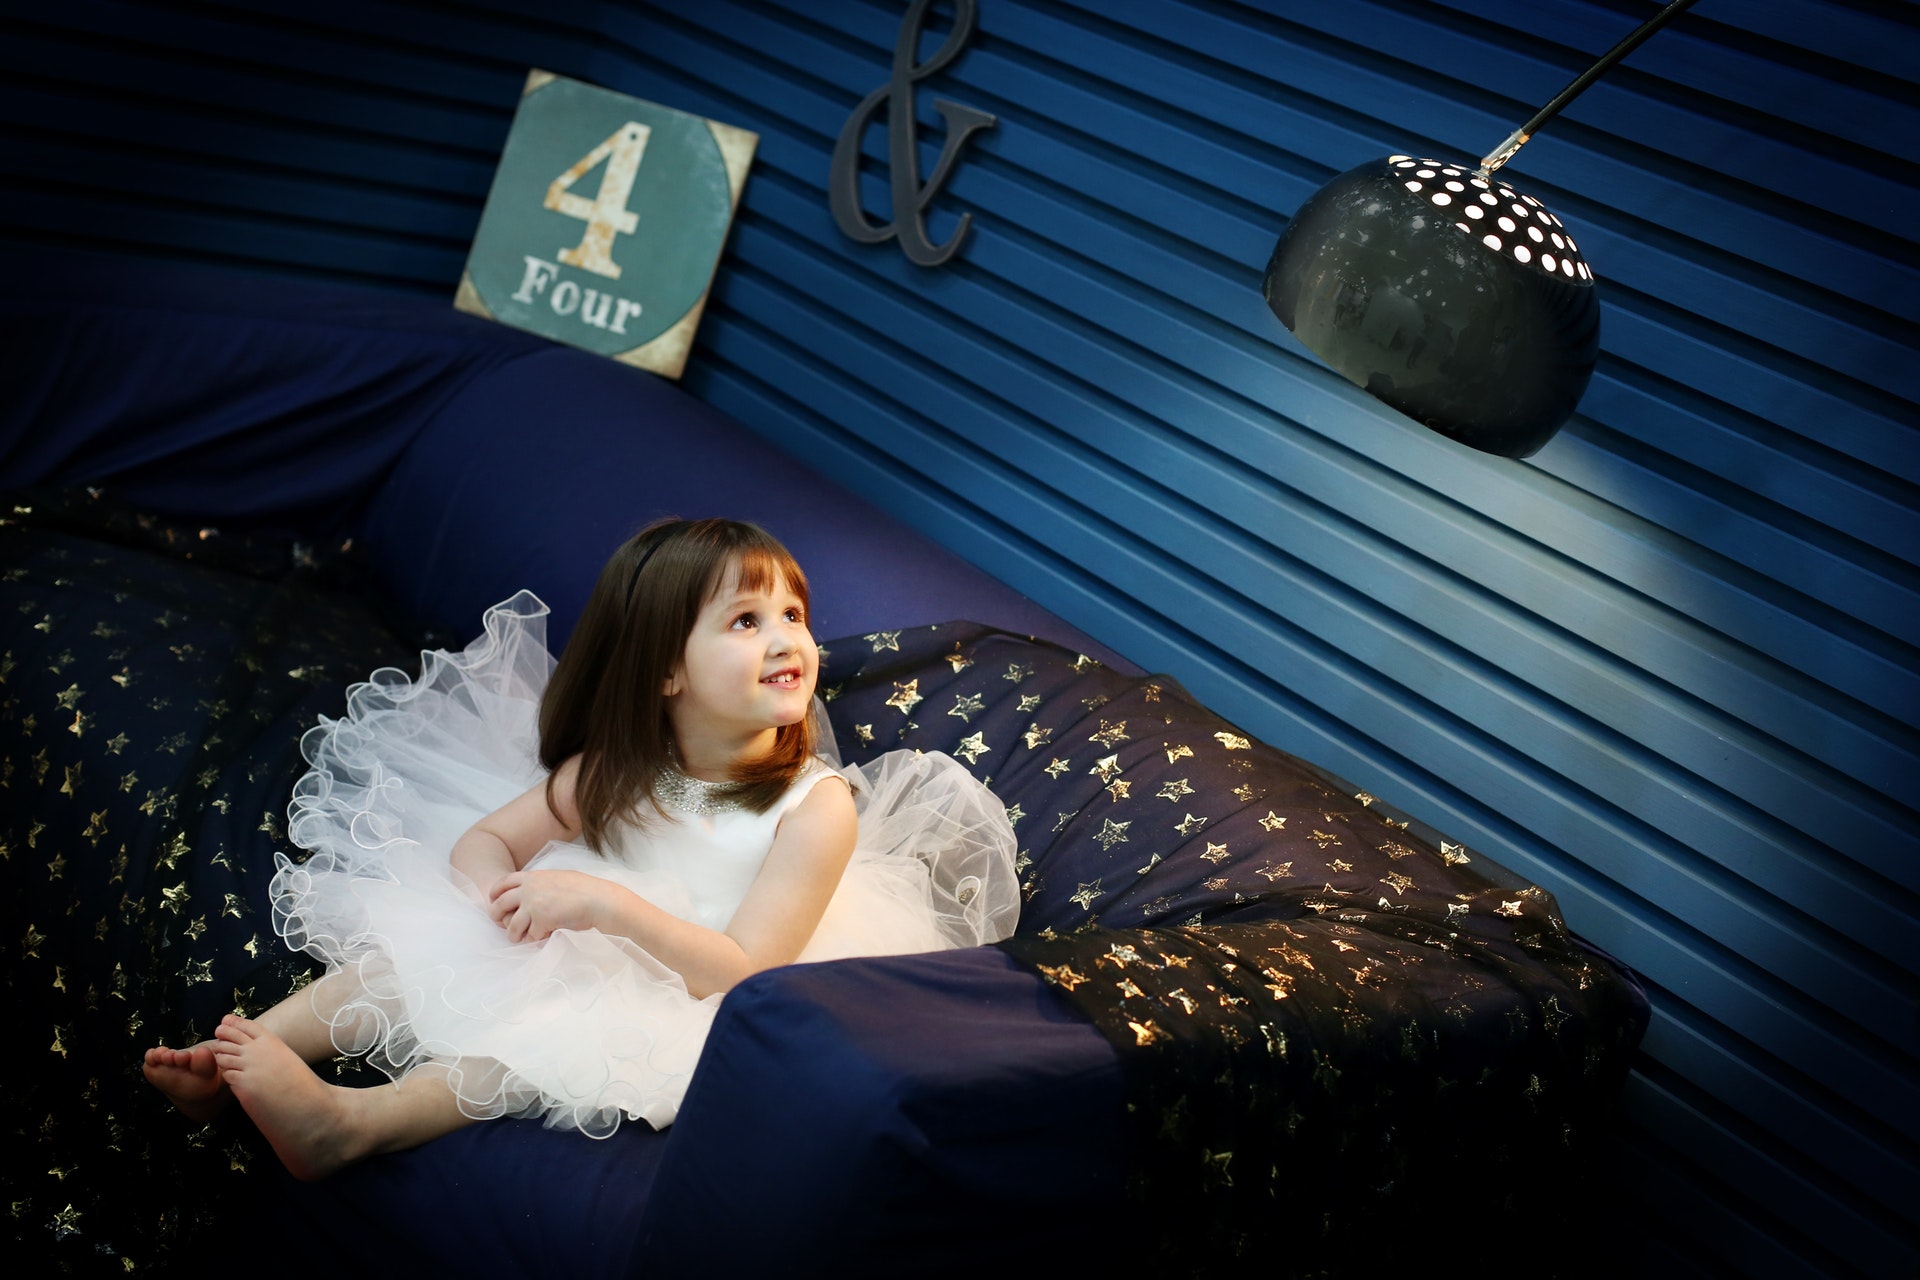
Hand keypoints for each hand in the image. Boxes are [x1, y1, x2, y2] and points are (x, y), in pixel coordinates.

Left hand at [487, 869, 620, 942]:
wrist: (599, 901)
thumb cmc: (585, 890)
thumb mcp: (559, 878)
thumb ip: (542, 883)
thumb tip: (531, 893)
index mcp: (534, 876)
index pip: (504, 882)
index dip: (495, 892)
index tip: (493, 901)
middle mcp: (529, 889)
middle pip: (500, 904)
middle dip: (496, 916)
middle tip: (500, 923)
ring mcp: (534, 905)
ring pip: (512, 925)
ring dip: (514, 935)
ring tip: (519, 938)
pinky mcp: (541, 920)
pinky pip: (530, 936)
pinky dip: (534, 940)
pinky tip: (543, 937)